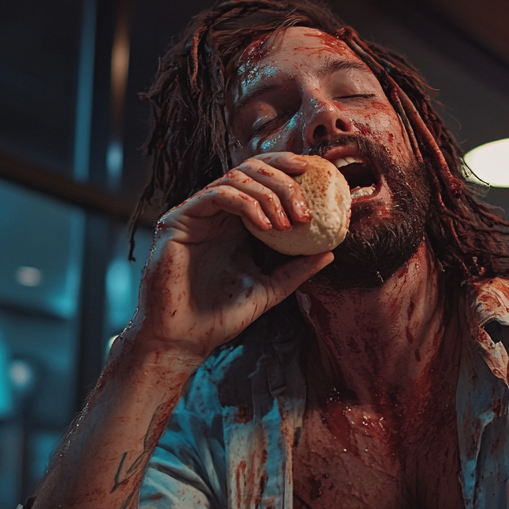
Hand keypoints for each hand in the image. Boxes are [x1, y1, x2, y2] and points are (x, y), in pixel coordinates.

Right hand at [124, 153, 332, 366]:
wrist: (185, 338)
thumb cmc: (220, 317)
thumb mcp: (270, 288)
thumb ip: (296, 268)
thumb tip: (330, 252)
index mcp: (235, 223)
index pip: (261, 180)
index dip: (287, 170)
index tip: (317, 179)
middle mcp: (215, 213)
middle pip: (251, 170)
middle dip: (283, 180)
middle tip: (306, 208)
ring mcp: (196, 213)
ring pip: (236, 177)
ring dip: (269, 195)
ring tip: (289, 224)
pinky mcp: (178, 219)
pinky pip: (217, 195)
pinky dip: (247, 204)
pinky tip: (266, 226)